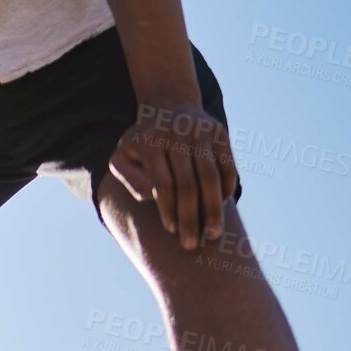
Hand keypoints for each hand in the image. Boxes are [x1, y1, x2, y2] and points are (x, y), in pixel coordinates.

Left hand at [109, 100, 238, 249]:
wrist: (169, 105)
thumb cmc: (141, 142)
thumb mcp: (123, 157)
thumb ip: (129, 178)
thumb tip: (152, 196)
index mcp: (150, 140)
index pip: (163, 183)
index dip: (168, 209)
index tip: (170, 231)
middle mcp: (177, 133)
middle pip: (188, 184)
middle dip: (191, 218)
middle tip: (192, 244)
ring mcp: (201, 131)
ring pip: (211, 178)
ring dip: (213, 210)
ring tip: (212, 234)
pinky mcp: (220, 133)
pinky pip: (227, 168)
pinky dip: (226, 191)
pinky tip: (218, 209)